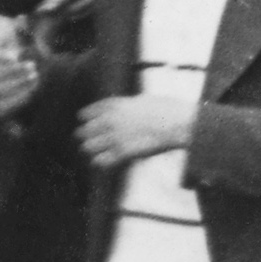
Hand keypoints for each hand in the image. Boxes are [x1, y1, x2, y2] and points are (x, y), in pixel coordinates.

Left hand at [74, 91, 192, 167]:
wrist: (178, 123)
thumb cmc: (167, 108)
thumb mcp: (143, 100)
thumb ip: (126, 105)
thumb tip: (120, 109)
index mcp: (116, 106)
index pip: (89, 112)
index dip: (84, 116)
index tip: (82, 118)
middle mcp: (111, 121)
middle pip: (84, 131)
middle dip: (84, 134)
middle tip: (84, 137)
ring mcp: (115, 138)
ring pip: (88, 147)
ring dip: (90, 148)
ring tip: (93, 150)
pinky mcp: (122, 153)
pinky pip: (101, 161)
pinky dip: (100, 161)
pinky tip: (102, 160)